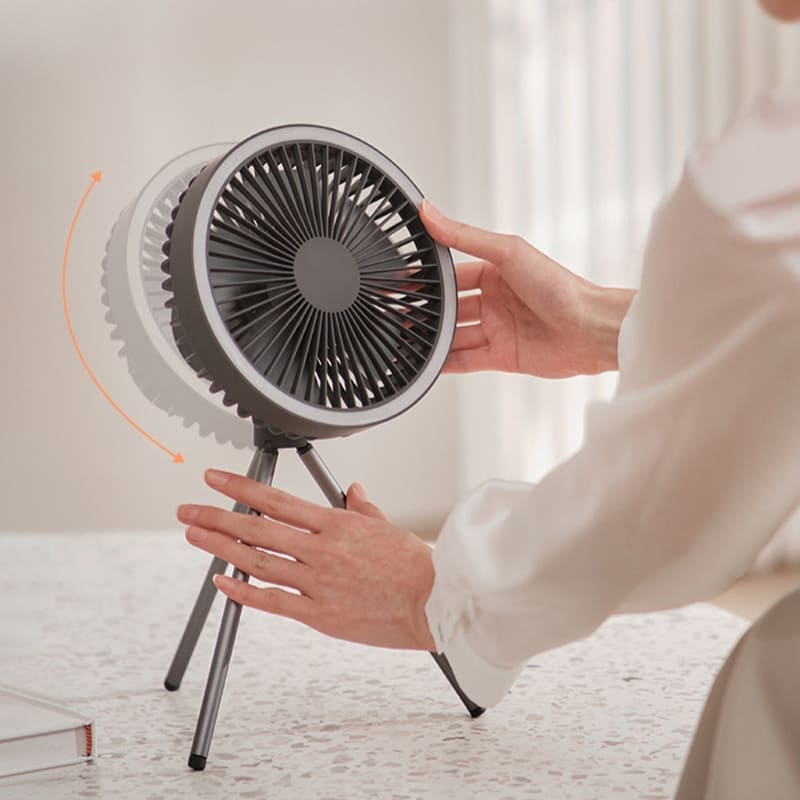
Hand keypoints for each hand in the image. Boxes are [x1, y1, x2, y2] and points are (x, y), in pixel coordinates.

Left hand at [177, 470, 436, 651]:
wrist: (433, 602)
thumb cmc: (413, 565)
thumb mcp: (386, 525)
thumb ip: (362, 507)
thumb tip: (353, 490)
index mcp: (336, 523)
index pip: (276, 499)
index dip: (240, 487)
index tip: (216, 479)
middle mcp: (321, 548)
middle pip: (256, 528)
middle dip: (216, 517)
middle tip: (188, 510)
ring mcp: (317, 581)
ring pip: (257, 561)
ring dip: (221, 547)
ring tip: (195, 537)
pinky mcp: (319, 613)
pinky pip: (272, 600)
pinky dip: (243, 590)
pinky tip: (222, 580)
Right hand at [420, 200, 634, 376]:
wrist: (590, 329)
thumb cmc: (559, 286)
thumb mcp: (507, 251)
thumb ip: (464, 236)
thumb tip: (429, 212)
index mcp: (496, 272)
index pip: (452, 275)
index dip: (427, 279)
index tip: (399, 282)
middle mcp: (495, 301)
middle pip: (450, 308)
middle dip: (425, 312)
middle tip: (396, 314)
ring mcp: (497, 329)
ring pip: (454, 336)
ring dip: (431, 339)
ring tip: (404, 339)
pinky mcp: (502, 357)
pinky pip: (466, 360)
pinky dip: (446, 363)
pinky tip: (426, 363)